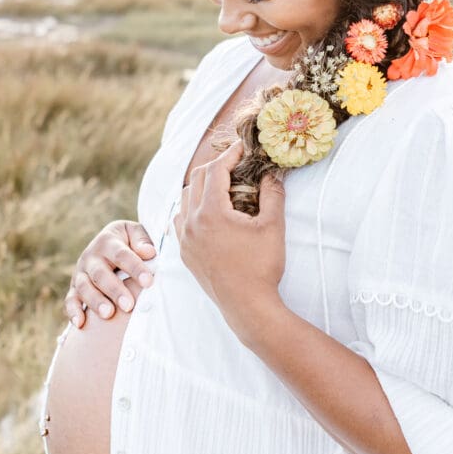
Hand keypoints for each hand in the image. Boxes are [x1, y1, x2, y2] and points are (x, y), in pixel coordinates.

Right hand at [64, 219, 156, 328]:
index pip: (121, 255)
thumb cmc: (128, 242)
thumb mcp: (134, 233)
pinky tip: (80, 323)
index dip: (135, 268)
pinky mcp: (74, 287)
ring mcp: (80, 272)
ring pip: (84, 287)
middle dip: (114, 290)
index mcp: (107, 241)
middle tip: (128, 305)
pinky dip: (73, 311)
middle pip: (100, 274)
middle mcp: (90, 256)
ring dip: (95, 301)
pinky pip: (70, 299)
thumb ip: (142, 240)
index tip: (148, 282)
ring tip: (108, 314)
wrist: (107, 243)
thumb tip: (149, 252)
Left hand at [173, 139, 286, 341]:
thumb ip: (272, 193)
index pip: (216, 170)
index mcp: (211, 212)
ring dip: (201, 186)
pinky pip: (179, 220)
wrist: (248, 306)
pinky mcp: (185, 253)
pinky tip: (207, 212)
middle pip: (197, 180)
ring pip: (184, 199)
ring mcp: (185, 239)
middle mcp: (192, 222)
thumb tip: (272, 173)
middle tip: (236, 164)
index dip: (230, 154)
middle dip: (216, 167)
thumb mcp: (273, 226)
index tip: (243, 147)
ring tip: (222, 185)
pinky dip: (191, 208)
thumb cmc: (262, 266)